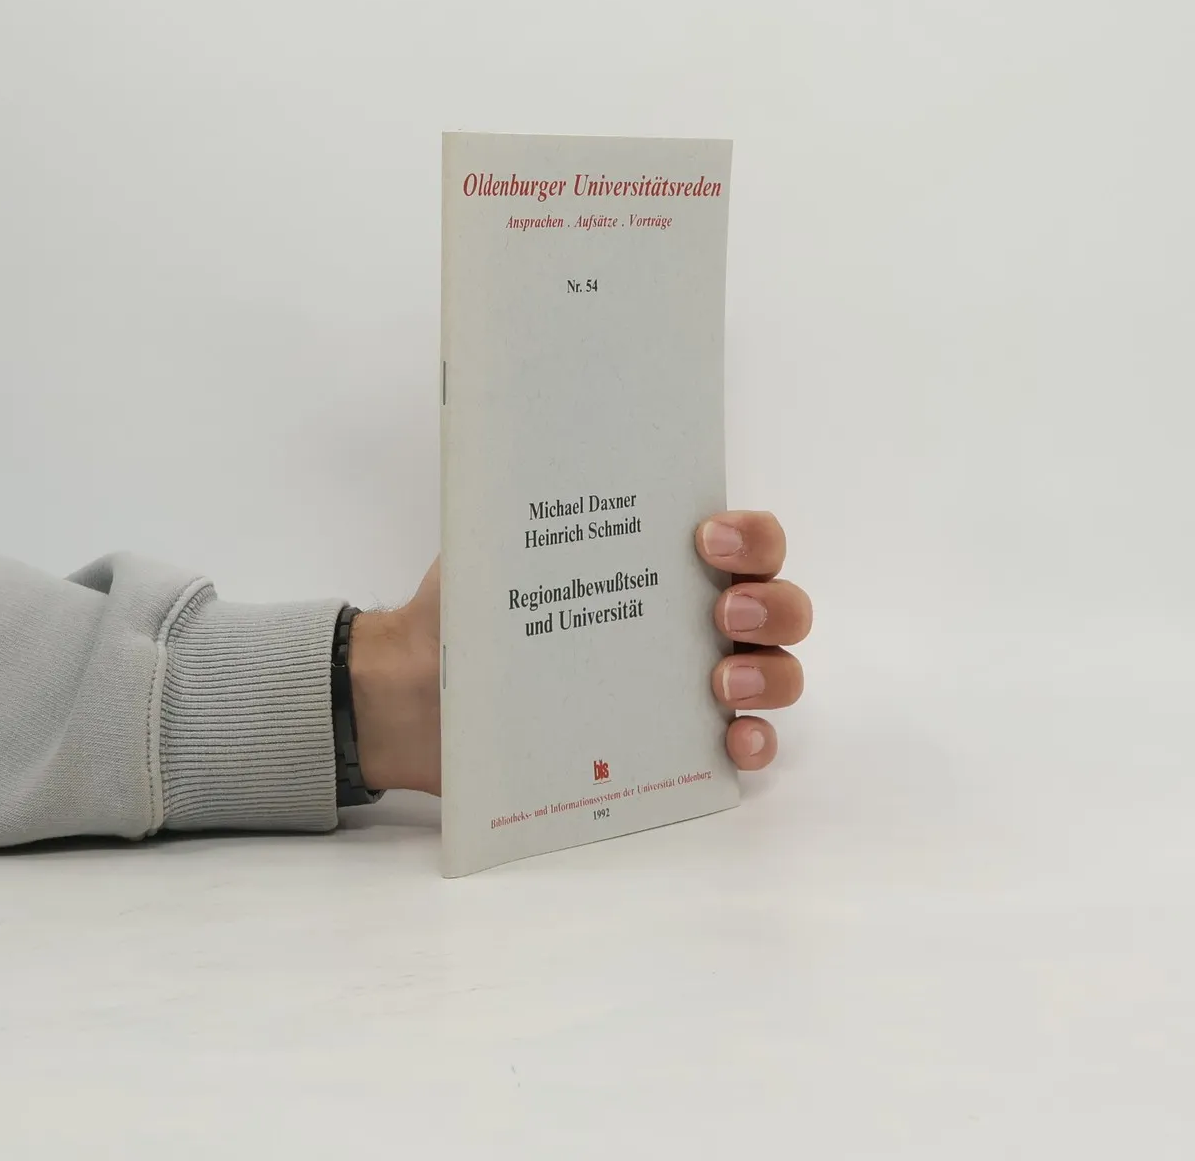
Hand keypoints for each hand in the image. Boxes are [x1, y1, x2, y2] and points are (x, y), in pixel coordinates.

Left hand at [351, 514, 808, 793]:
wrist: (416, 693)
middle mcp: (690, 615)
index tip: (706, 538)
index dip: (749, 533)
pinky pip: (742, 746)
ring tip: (721, 681)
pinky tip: (733, 740)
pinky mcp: (673, 746)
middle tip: (723, 611)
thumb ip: (521, 505)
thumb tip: (521, 448)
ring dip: (769, 672)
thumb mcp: (491, 547)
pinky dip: (753, 743)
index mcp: (658, 557)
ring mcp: (690, 683)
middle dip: (770, 602)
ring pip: (777, 672)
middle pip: (779, 602)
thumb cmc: (464, 609)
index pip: (743, 535)